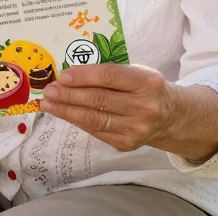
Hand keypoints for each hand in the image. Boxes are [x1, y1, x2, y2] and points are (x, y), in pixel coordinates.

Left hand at [41, 64, 175, 151]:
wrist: (169, 117)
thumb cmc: (145, 89)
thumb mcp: (136, 73)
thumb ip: (108, 73)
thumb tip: (68, 76)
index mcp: (147, 82)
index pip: (110, 77)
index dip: (84, 76)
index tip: (63, 76)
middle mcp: (144, 107)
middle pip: (99, 100)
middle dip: (69, 95)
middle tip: (48, 91)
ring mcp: (136, 128)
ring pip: (94, 119)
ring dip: (67, 111)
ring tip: (48, 104)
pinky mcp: (127, 143)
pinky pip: (96, 131)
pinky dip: (77, 121)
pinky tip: (64, 113)